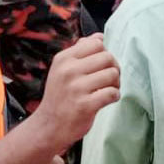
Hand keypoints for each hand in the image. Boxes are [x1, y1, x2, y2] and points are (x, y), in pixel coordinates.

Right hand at [31, 35, 119, 149]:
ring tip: (108, 90)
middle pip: (108, 57)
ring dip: (116, 83)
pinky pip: (112, 93)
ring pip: (112, 74)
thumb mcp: (62, 69)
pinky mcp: (85, 105)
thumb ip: (80, 51)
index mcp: (63, 59)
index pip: (96, 43)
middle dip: (114, 68)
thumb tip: (100, 36)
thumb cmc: (60, 96)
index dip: (104, 54)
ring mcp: (76, 88)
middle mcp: (68, 71)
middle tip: (109, 80)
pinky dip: (115, 96)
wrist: (48, 127)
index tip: (102, 66)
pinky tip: (108, 100)